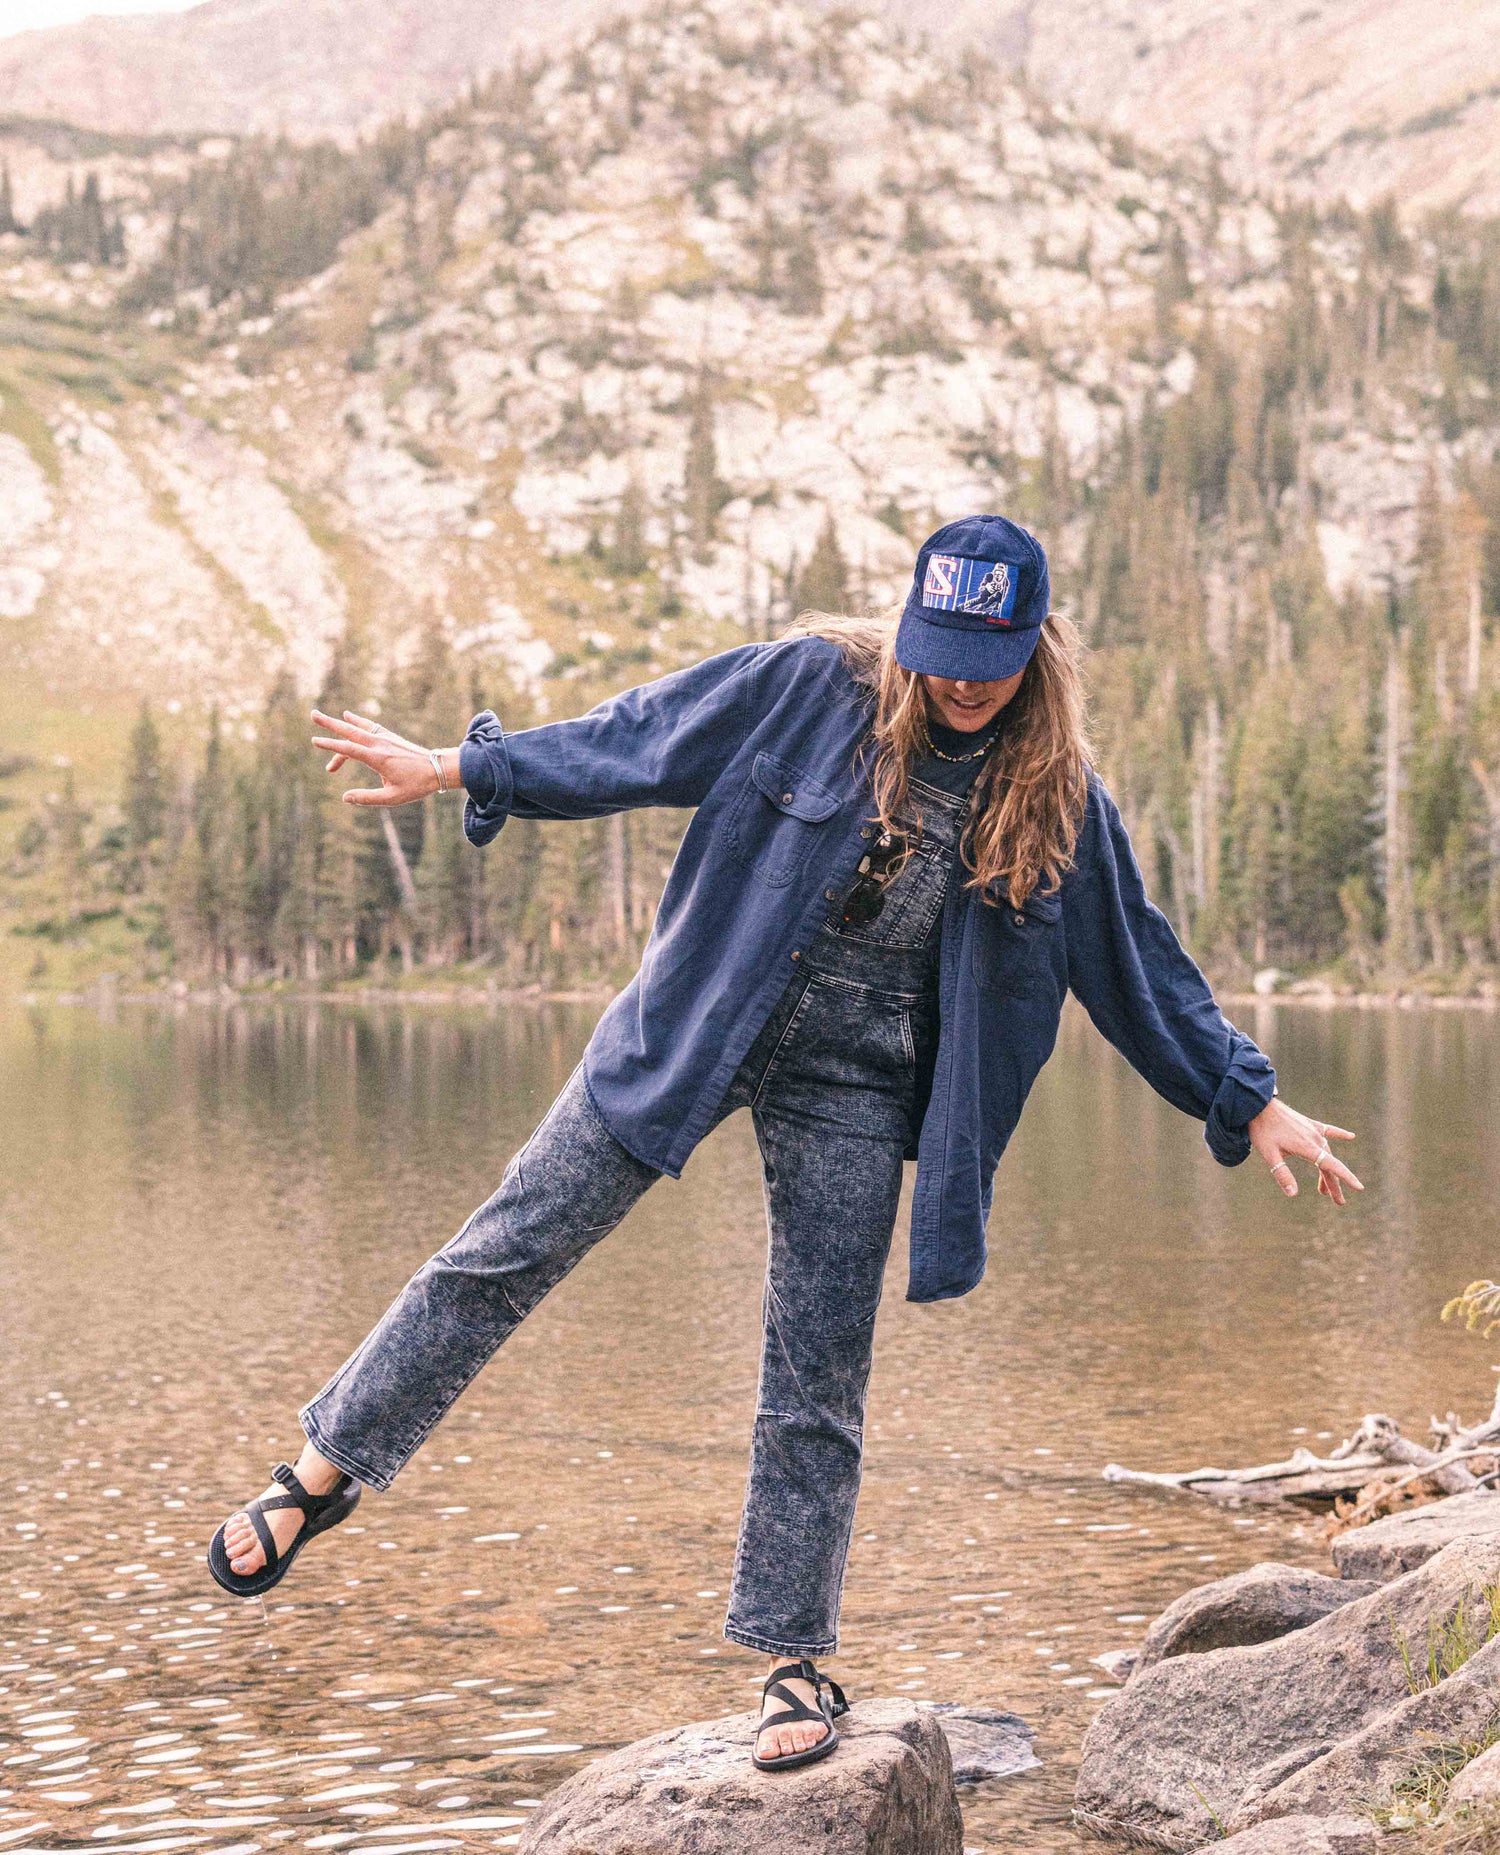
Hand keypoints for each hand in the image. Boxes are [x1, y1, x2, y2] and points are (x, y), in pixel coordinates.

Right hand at [311, 709, 448, 806]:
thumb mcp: (392, 798)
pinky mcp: (390, 737)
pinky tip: (349, 717)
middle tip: (313, 714)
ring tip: (323, 718)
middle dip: (330, 723)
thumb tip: (345, 798)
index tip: (315, 741)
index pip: (348, 749)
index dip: (330, 745)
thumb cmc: (416, 785)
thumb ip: (367, 798)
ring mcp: (385, 738)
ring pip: (358, 727)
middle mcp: (379, 744)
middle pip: (349, 731)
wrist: (438, 769)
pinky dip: (357, 721)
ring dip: (340, 722)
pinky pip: (370, 726)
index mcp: (378, 758)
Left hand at [1248, 1096, 1362, 1204]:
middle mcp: (1315, 1139)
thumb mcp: (1269, 1155)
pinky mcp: (1310, 1124)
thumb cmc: (1262, 1131)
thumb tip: (1293, 1195)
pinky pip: (1329, 1130)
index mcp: (1307, 1148)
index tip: (1359, 1188)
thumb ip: (1282, 1174)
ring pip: (1327, 1153)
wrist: (1259, 1105)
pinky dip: (1340, 1134)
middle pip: (1330, 1165)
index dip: (1346, 1178)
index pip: (1332, 1166)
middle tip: (1339, 1202)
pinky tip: (1351, 1136)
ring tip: (1324, 1190)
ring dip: (1329, 1171)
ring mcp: (1313, 1130)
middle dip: (1335, 1185)